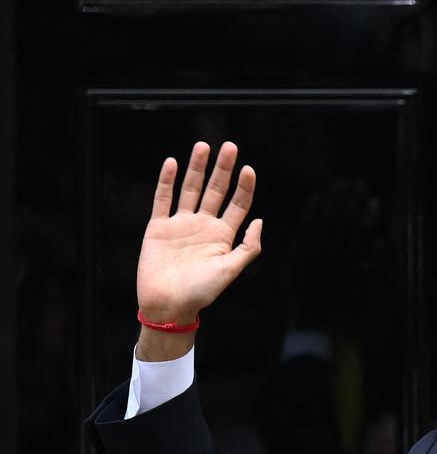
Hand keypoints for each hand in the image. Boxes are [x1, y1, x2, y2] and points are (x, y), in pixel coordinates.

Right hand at [136, 141, 262, 326]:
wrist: (168, 306)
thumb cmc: (201, 293)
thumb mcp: (230, 270)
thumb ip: (248, 247)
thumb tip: (260, 221)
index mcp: (223, 235)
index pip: (237, 204)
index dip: (244, 186)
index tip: (248, 169)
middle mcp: (204, 226)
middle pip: (216, 191)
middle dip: (223, 169)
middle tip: (229, 146)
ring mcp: (181, 225)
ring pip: (190, 189)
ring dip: (196, 168)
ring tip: (202, 146)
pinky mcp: (159, 228)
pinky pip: (163, 199)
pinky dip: (166, 181)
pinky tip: (172, 163)